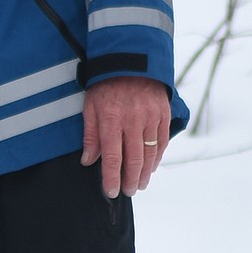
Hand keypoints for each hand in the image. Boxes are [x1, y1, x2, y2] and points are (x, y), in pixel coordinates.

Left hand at [81, 77, 170, 198]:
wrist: (131, 60)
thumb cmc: (105, 85)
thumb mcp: (90, 106)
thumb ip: (90, 135)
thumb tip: (88, 161)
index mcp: (111, 119)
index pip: (112, 157)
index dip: (112, 178)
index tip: (111, 192)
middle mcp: (133, 120)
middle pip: (133, 159)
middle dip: (130, 180)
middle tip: (127, 192)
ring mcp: (150, 118)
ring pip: (150, 154)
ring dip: (145, 173)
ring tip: (139, 185)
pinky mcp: (163, 114)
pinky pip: (162, 142)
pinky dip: (157, 157)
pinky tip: (151, 168)